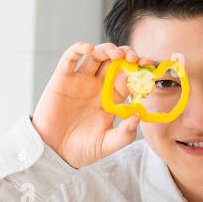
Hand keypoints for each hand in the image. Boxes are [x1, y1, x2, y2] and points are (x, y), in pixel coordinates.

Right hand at [32, 42, 179, 168]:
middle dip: (126, 55)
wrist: (54, 153)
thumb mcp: (107, 144)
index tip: (148, 66)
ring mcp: (80, 81)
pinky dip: (78, 49)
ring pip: (96, 56)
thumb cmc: (81, 150)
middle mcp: (97, 86)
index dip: (138, 70)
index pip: (128, 78)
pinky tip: (88, 48)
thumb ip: (125, 134)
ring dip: (107, 49)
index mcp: (111, 99)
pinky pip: (69, 58)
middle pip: (114, 62)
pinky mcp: (62, 79)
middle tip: (134, 58)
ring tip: (117, 54)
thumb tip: (138, 116)